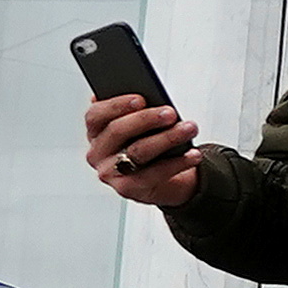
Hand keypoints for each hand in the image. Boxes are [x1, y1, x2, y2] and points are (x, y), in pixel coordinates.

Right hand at [83, 94, 203, 206]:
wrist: (159, 181)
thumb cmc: (147, 144)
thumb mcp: (140, 125)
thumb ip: (139, 111)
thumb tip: (155, 99)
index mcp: (95, 131)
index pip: (95, 115)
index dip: (116, 105)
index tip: (141, 98)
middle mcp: (97, 152)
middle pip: (117, 132)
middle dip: (146, 119)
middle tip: (170, 113)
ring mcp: (109, 172)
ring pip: (137, 151)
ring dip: (167, 138)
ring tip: (189, 129)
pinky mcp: (126, 189)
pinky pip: (153, 174)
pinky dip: (177, 163)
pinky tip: (193, 154)